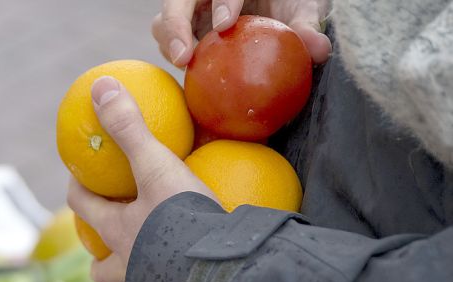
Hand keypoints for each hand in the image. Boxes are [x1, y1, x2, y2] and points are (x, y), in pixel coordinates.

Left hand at [67, 76, 218, 281]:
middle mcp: (130, 268)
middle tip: (113, 235)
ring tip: (154, 265)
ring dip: (139, 278)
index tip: (82, 177)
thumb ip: (130, 128)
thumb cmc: (180, 221)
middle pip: (102, 269)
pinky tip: (206, 274)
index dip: (79, 190)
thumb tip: (101, 85)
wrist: (218, 277)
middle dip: (101, 257)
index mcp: (118, 233)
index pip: (84, 208)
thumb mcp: (157, 167)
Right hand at [152, 0, 331, 66]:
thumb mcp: (300, 9)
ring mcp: (191, 10)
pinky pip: (168, 40)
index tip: (225, 24)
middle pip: (176, 1)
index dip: (221, 1)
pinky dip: (173, 54)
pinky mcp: (184, 29)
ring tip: (183, 64)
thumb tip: (319, 50)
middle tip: (184, 56)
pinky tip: (189, 73)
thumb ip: (306, 25)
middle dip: (175, 25)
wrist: (273, 9)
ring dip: (169, 41)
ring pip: (164, 18)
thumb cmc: (287, 3)